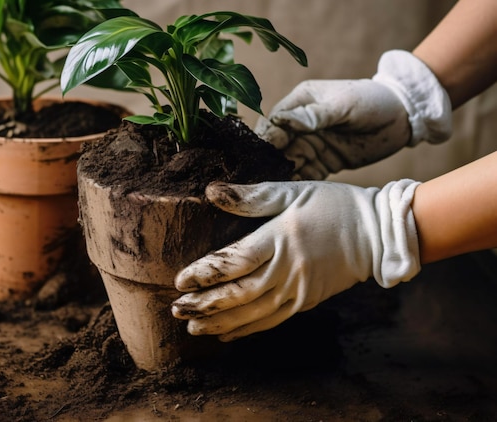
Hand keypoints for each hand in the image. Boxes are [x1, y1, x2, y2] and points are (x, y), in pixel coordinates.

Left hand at [171, 179, 420, 340]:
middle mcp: (287, 269)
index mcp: (281, 238)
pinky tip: (225, 335)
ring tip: (192, 328)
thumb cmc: (332, 205)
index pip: (235, 261)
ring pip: (252, 313)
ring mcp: (298, 290)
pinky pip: (271, 321)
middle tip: (176, 310)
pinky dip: (247, 330)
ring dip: (220, 323)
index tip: (180, 282)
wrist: (377, 233)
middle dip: (205, 304)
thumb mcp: (292, 191)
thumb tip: (211, 192)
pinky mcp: (305, 302)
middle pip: (239, 293)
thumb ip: (251, 196)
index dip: (205, 273)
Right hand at [255, 50, 451, 179]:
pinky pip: (304, 176)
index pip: (273, 124)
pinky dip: (297, 186)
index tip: (261, 159)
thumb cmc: (374, 101)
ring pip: (286, 164)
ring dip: (280, 178)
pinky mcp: (322, 162)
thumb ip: (315, 114)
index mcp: (299, 103)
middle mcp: (300, 125)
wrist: (404, 117)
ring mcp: (311, 145)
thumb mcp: (345, 104)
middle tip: (260, 185)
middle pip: (275, 147)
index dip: (265, 142)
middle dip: (268, 165)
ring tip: (273, 195)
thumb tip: (282, 120)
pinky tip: (292, 199)